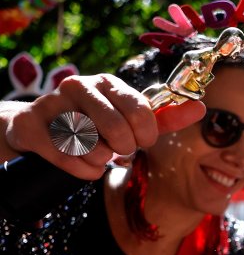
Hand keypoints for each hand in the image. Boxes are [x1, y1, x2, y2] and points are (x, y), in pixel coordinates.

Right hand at [2, 74, 203, 178]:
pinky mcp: (31, 127)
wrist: (35, 127)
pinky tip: (78, 161)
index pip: (142, 113)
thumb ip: (163, 117)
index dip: (146, 136)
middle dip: (123, 150)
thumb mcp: (127, 117)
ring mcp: (52, 104)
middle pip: (119, 134)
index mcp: (109, 83)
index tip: (142, 141)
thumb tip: (199, 108)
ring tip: (94, 152)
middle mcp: (79, 86)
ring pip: (94, 150)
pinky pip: (70, 162)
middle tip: (116, 148)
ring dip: (101, 161)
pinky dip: (82, 171)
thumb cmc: (92, 123)